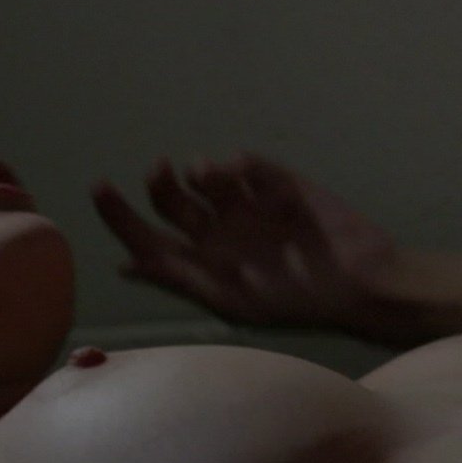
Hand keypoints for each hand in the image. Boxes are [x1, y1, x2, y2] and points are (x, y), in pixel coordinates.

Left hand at [91, 152, 402, 331]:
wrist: (360, 282)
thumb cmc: (295, 299)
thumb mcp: (230, 297)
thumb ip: (177, 276)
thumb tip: (124, 264)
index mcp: (202, 264)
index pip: (148, 238)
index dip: (121, 215)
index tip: (101, 186)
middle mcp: (219, 233)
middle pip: (171, 202)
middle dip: (159, 185)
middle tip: (161, 171)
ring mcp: (248, 206)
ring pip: (206, 177)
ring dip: (200, 172)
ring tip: (205, 174)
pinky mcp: (278, 184)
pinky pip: (247, 164)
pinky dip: (236, 162)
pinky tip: (238, 169)